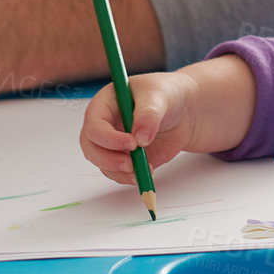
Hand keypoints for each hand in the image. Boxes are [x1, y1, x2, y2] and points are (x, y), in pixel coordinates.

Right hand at [80, 71, 203, 182]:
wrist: (182, 111)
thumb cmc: (165, 94)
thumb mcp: (159, 96)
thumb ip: (149, 115)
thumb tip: (140, 138)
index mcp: (105, 103)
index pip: (95, 124)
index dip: (108, 137)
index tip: (132, 144)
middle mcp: (104, 124)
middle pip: (91, 147)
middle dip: (108, 159)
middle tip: (130, 165)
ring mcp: (112, 143)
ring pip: (103, 164)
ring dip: (119, 172)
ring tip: (143, 170)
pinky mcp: (124, 158)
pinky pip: (117, 173)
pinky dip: (128, 178)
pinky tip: (145, 174)